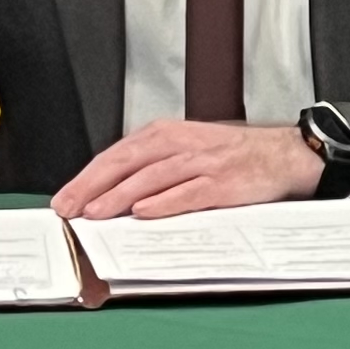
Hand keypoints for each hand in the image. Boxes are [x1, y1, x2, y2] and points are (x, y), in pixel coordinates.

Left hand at [53, 118, 322, 219]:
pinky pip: (189, 192)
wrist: (285, 155)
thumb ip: (152, 168)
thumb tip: (111, 197)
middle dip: (93, 187)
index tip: (64, 199)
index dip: (86, 178)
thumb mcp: (187, 152)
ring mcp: (203, 162)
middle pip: (127, 162)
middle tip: (69, 209)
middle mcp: (181, 144)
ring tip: (97, 213)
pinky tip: (144, 212)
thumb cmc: (233, 158)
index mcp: (166, 135)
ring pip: (153, 176)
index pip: (116, 155)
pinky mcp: (224, 182)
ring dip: (121, 195)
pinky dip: (165, 202)